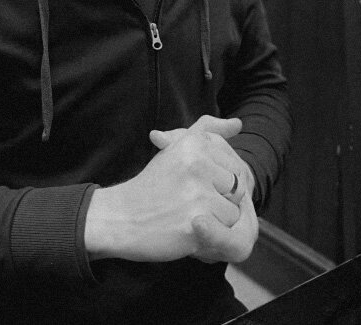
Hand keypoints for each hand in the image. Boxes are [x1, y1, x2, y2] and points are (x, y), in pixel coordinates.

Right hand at [151, 115, 258, 263]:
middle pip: (237, 188)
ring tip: (186, 214)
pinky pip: (225, 232)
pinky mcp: (197, 221)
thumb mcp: (177, 148)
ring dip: (215, 219)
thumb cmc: (152, 184)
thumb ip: (207, 130)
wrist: (122, 216)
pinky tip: (187, 228)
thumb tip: (238, 124)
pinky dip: (211, 236)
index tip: (194, 186)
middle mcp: (198, 163)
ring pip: (233, 211)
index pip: (235, 167)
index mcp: (195, 143)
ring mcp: (197, 193)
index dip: (219, 183)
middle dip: (219, 199)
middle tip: (188, 200)